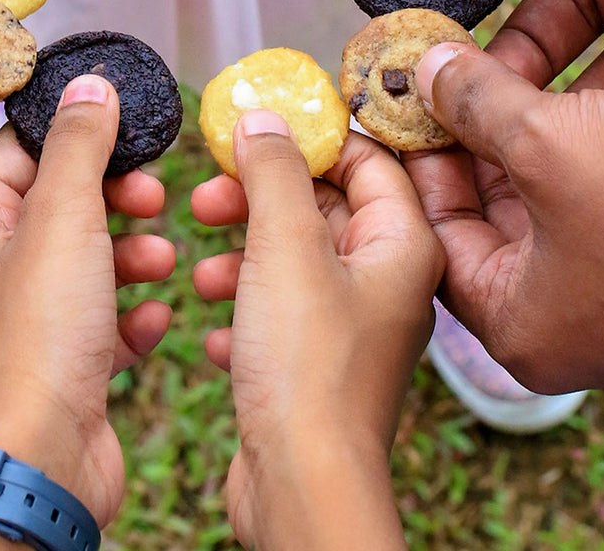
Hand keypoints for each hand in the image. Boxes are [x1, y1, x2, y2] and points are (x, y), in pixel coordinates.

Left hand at [0, 76, 175, 546]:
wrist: (43, 461)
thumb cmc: (37, 341)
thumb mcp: (64, 218)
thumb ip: (80, 144)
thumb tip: (89, 84)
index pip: (20, 146)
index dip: (75, 130)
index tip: (123, 119)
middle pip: (62, 199)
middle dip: (114, 195)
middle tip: (150, 195)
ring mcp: (26, 312)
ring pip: (89, 255)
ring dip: (132, 252)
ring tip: (161, 259)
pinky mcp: (61, 356)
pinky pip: (104, 314)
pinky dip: (131, 310)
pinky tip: (150, 320)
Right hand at [192, 113, 440, 550]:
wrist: (300, 484)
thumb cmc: (307, 368)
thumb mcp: (285, 245)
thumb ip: (274, 171)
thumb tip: (264, 118)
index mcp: (402, 245)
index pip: (368, 158)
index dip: (313, 135)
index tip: (260, 122)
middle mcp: (386, 281)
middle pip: (323, 205)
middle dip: (261, 196)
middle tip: (212, 191)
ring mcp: (352, 324)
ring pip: (292, 258)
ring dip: (242, 253)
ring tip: (201, 269)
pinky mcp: (318, 361)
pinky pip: (277, 309)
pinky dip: (244, 307)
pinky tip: (217, 327)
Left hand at [407, 0, 603, 391]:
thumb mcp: (552, 145)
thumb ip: (478, 105)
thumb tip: (430, 71)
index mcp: (524, 319)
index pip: (436, 234)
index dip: (410, 159)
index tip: (393, 99)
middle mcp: (574, 302)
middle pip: (495, 193)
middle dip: (472, 117)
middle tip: (438, 56)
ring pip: (556, 164)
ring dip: (531, 97)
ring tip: (493, 33)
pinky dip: (594, 102)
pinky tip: (572, 42)